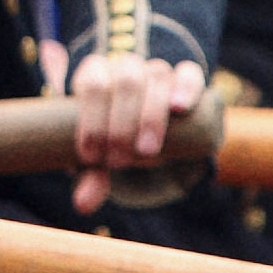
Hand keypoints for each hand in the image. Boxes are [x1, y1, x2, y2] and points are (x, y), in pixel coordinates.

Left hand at [68, 51, 206, 212]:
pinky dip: (185, 88)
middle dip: (120, 124)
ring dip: (150, 116)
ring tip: (146, 151)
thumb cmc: (117, 142)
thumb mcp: (104, 159)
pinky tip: (179, 108)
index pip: (91, 83)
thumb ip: (93, 176)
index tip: (92, 156)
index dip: (91, 119)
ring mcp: (158, 71)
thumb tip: (83, 205)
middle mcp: (127, 67)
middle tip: (119, 161)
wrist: (152, 134)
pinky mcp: (188, 78)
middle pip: (125, 81)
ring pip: (156, 77)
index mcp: (96, 76)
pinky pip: (189, 73)